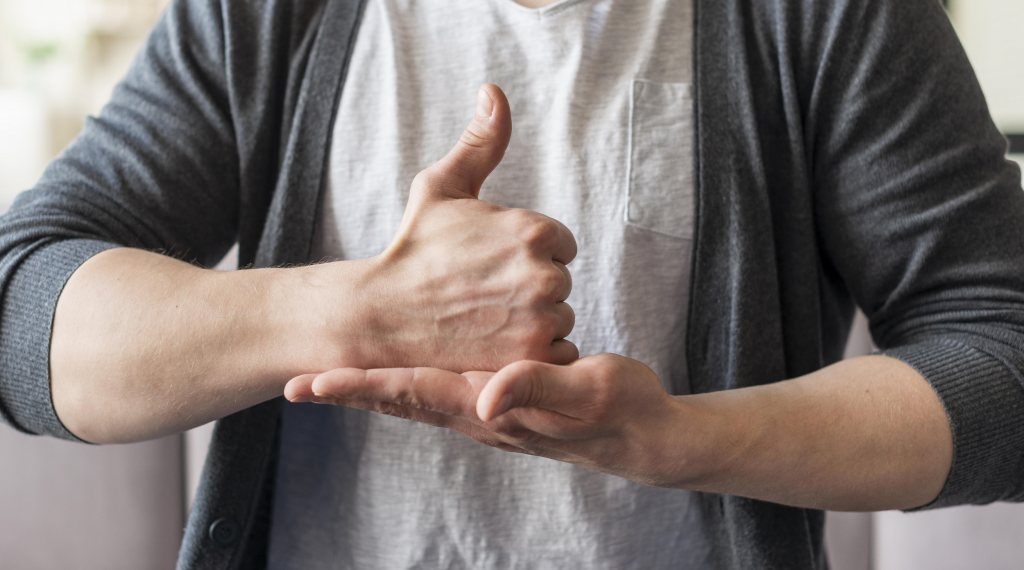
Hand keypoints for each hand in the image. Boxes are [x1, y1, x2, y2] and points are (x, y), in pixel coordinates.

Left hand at [283, 354, 693, 486]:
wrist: (644, 437)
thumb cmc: (620, 412)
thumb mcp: (588, 391)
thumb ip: (538, 389)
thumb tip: (485, 395)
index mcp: (490, 407)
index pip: (412, 394)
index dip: (361, 387)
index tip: (313, 383)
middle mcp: (478, 413)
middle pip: (398, 401)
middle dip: (346, 392)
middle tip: (293, 384)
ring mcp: (486, 411)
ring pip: (412, 399)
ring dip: (367, 391)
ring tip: (326, 382)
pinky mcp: (499, 403)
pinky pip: (436, 395)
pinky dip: (402, 386)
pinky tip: (393, 375)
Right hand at [341, 83, 577, 371]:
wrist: (381, 315)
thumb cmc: (412, 249)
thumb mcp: (442, 186)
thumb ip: (481, 141)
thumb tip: (493, 92)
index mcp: (534, 230)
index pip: (559, 244)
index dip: (525, 254)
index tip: (490, 265)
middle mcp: (544, 274)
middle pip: (561, 282)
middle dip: (530, 288)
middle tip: (483, 294)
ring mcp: (539, 320)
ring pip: (560, 318)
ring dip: (533, 321)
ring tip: (486, 319)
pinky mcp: (530, 358)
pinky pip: (559, 353)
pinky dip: (534, 353)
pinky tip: (497, 342)